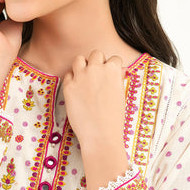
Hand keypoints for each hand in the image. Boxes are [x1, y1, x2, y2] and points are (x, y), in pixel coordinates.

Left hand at [62, 50, 127, 186]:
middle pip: (96, 54)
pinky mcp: (68, 86)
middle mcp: (96, 69)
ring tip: (85, 77)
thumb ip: (118, 79)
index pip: (113, 58)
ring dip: (83, 65)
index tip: (111, 75)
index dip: (113, 67)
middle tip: (98, 75)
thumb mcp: (120, 95)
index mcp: (112, 70)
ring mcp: (80, 76)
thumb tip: (119, 71)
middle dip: (97, 62)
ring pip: (79, 59)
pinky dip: (72, 79)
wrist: (100, 135)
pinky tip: (77, 89)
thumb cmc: (114, 118)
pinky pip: (68, 74)